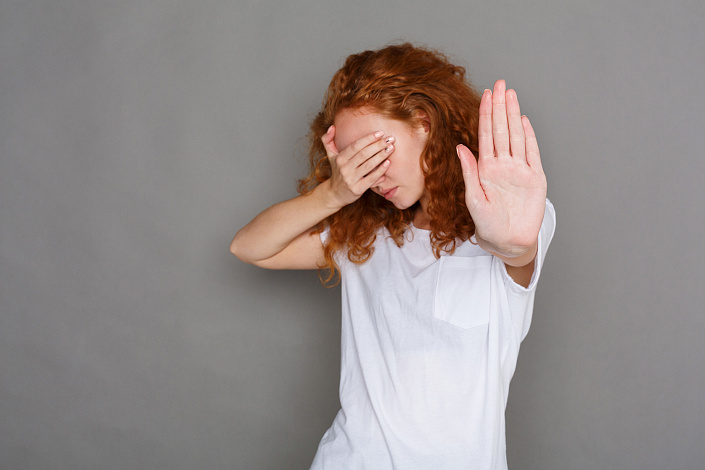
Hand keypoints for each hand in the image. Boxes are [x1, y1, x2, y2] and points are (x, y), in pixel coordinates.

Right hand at [321, 126, 393, 206]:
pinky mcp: (357, 189)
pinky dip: (380, 171)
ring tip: (391, 148)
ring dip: (381, 156)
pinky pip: (371, 179)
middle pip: (364, 154)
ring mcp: (351, 179)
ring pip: (368, 165)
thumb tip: (332, 126)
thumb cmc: (337, 171)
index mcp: (340, 158)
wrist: (335, 193)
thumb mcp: (330, 155)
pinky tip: (388, 163)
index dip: (368, 138)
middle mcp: (344, 168)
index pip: (356, 146)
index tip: (380, 133)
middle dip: (378, 145)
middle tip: (390, 139)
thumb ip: (328, 140)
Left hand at [456, 80, 546, 256]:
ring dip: (513, 115)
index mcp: (486, 168)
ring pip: (516, 136)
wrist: (507, 240)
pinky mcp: (535, 178)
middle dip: (500, 106)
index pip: (486, 135)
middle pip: (501, 130)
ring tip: (510, 94)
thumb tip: (460, 147)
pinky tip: (524, 120)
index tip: (485, 94)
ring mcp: (520, 169)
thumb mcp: (473, 197)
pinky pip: (532, 153)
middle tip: (500, 84)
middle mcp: (503, 165)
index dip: (486, 114)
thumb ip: (469, 171)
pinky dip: (529, 136)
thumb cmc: (487, 223)